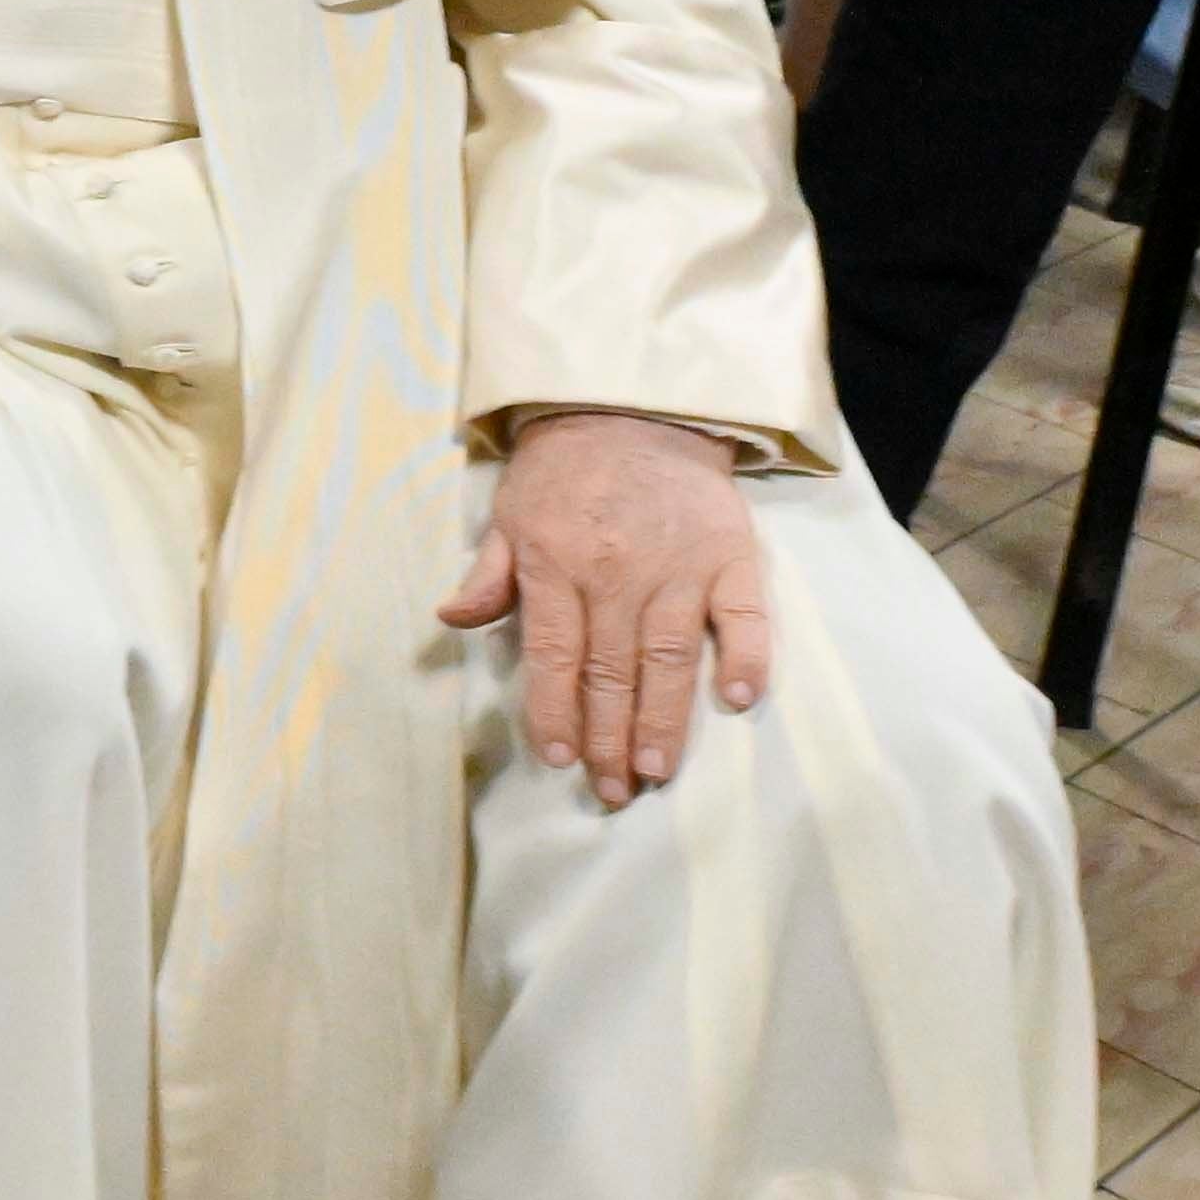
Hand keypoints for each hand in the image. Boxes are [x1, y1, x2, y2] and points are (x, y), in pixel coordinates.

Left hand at [441, 409, 769, 805]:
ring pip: (671, 659)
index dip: (555, 713)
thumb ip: (489, 575)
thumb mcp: (509, 514)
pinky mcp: (730, 557)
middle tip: (613, 791)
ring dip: (665, 720)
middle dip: (610, 739)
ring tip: (657, 771)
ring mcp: (679, 569)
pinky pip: (744, 616)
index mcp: (556, 567)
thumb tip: (452, 620)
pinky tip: (739, 700)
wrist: (635, 407)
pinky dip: (748, 658)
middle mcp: (617, 576)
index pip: (553, 657)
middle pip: (612, 672)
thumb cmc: (565, 471)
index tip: (560, 759)